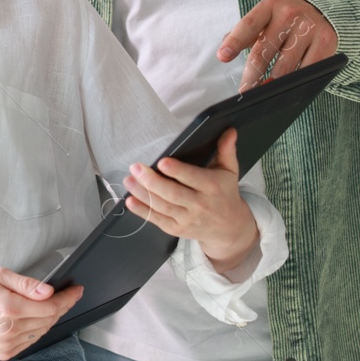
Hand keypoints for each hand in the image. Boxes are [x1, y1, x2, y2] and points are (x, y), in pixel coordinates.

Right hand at [0, 267, 83, 360]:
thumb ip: (26, 284)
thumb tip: (48, 292)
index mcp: (9, 309)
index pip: (50, 307)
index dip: (67, 298)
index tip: (76, 291)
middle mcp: (9, 330)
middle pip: (49, 320)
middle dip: (62, 306)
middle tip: (68, 295)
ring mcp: (7, 345)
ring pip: (42, 331)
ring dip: (50, 318)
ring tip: (50, 304)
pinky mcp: (4, 353)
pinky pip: (30, 341)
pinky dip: (37, 329)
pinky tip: (34, 318)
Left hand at [124, 129, 258, 271]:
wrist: (230, 228)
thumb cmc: (225, 193)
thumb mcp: (229, 171)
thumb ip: (226, 150)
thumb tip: (229, 131)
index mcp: (212, 187)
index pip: (193, 178)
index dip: (177, 171)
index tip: (162, 162)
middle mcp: (200, 204)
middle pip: (173, 194)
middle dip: (152, 181)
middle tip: (135, 168)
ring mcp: (187, 218)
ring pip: (162, 206)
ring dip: (142, 193)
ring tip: (129, 180)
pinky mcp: (177, 229)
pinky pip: (157, 220)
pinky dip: (142, 211)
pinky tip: (130, 201)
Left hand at [218, 0, 337, 90]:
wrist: (322, 12)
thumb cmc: (284, 21)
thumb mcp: (264, 19)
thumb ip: (243, 34)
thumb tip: (224, 53)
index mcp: (268, 7)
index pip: (248, 25)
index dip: (234, 42)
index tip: (223, 57)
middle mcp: (289, 14)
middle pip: (263, 52)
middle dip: (252, 76)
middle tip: (245, 92)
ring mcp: (308, 27)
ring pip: (284, 66)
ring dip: (273, 83)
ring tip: (265, 92)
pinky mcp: (325, 41)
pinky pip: (306, 70)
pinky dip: (296, 82)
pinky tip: (289, 88)